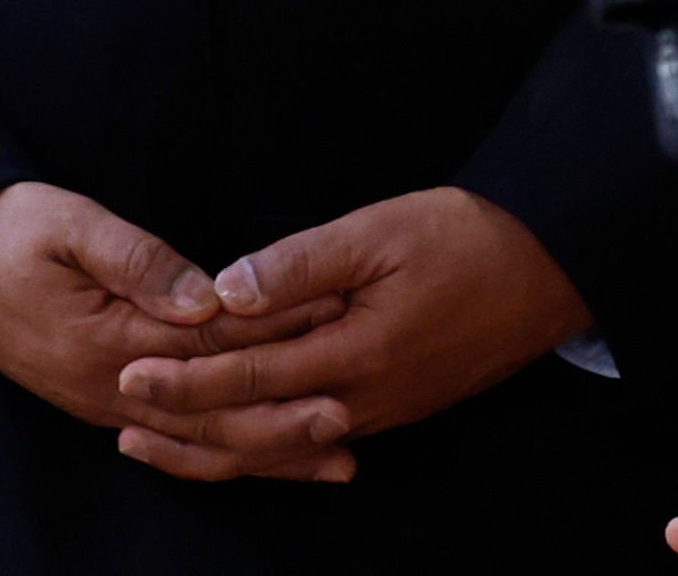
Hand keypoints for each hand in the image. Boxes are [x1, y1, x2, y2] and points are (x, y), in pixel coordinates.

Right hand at [0, 182, 339, 431]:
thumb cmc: (5, 236)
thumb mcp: (67, 225)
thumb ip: (137, 259)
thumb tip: (200, 295)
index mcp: (109, 342)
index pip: (212, 344)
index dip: (277, 335)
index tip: (338, 322)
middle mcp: (112, 389)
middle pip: (214, 412)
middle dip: (285, 412)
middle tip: (354, 409)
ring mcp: (109, 405)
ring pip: (201, 439)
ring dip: (268, 444)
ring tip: (337, 447)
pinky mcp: (110, 404)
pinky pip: (180, 439)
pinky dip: (230, 449)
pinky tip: (273, 452)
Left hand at [109, 187, 589, 480]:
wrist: (555, 268)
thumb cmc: (470, 239)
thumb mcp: (381, 231)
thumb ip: (300, 264)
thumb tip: (224, 292)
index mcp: (354, 355)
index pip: (247, 377)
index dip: (182, 377)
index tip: (128, 371)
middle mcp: (363, 399)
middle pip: (254, 428)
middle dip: (184, 422)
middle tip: (122, 414)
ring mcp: (383, 410)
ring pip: (282, 446)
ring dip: (217, 444)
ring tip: (161, 439)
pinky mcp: (399, 407)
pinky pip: (315, 441)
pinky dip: (267, 447)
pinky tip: (244, 443)